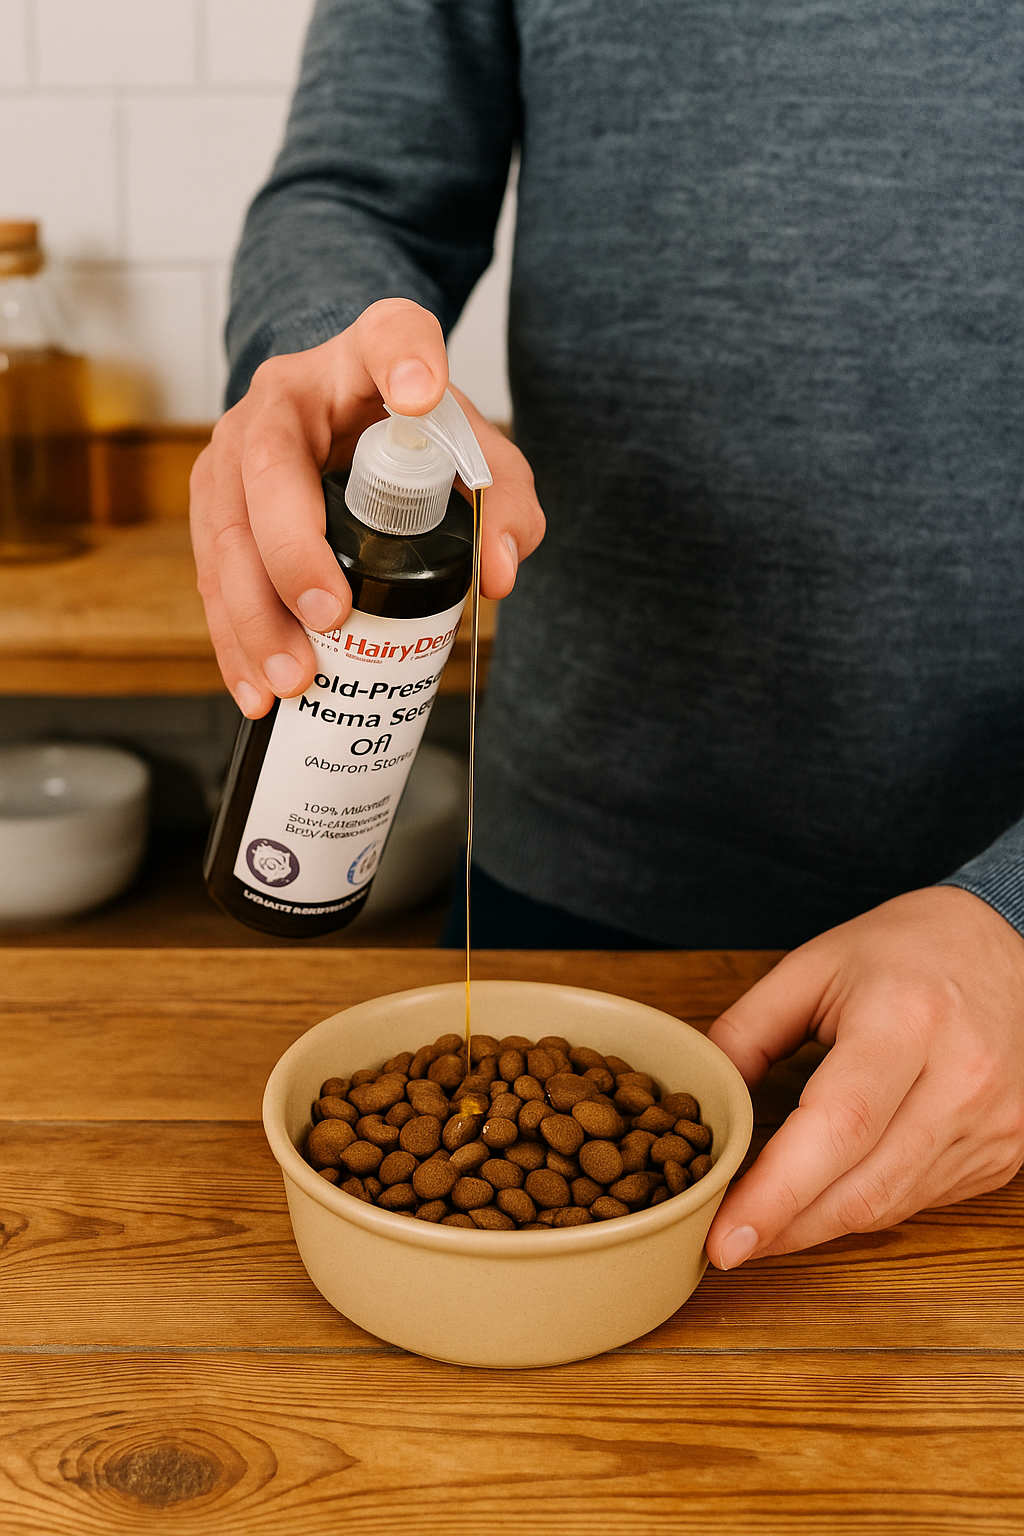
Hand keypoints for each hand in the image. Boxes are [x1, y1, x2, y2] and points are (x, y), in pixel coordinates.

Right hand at [190, 298, 544, 716]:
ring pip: (223, 531)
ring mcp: (234, 446)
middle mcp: (284, 395)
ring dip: (253, 613)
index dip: (402, 357)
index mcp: (361, 357)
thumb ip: (503, 502)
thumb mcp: (471, 453)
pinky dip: (232, 638)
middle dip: (292, 550)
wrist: (341, 414)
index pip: (387, 336)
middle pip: (269, 466)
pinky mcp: (211, 501)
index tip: (420, 390)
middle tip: (331, 614)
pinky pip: (210, 572)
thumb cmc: (409, 431)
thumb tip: (496, 573)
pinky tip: (255, 689)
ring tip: (292, 678)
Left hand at [705, 885, 1023, 1267]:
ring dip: (821, 1223)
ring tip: (765, 1219)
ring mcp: (993, 1124)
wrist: (1008, 943)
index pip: (838, 1127)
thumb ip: (747, 1030)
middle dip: (787, 1227)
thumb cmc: (907, 949)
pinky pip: (919, 1199)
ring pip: (891, 1206)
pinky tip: (828, 1190)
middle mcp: (961, 1079)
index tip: (725, 1237)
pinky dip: (865, 1203)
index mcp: (907, 1021)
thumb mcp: (813, 965)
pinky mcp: (1005, 1154)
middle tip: (726, 1243)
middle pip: (864, 1187)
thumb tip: (702, 1100)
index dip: (777, 1193)